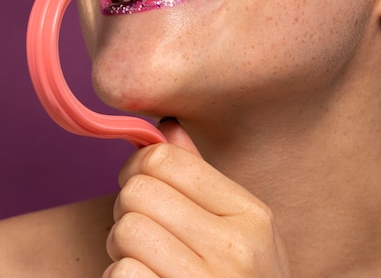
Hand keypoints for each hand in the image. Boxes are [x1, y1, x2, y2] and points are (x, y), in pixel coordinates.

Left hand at [103, 121, 289, 276]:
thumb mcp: (239, 230)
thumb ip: (201, 176)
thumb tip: (166, 126)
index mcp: (251, 214)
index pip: (166, 160)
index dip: (138, 166)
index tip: (139, 183)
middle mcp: (235, 250)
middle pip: (139, 191)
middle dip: (128, 208)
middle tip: (142, 229)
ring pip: (125, 231)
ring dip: (122, 249)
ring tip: (144, 260)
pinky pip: (122, 276)